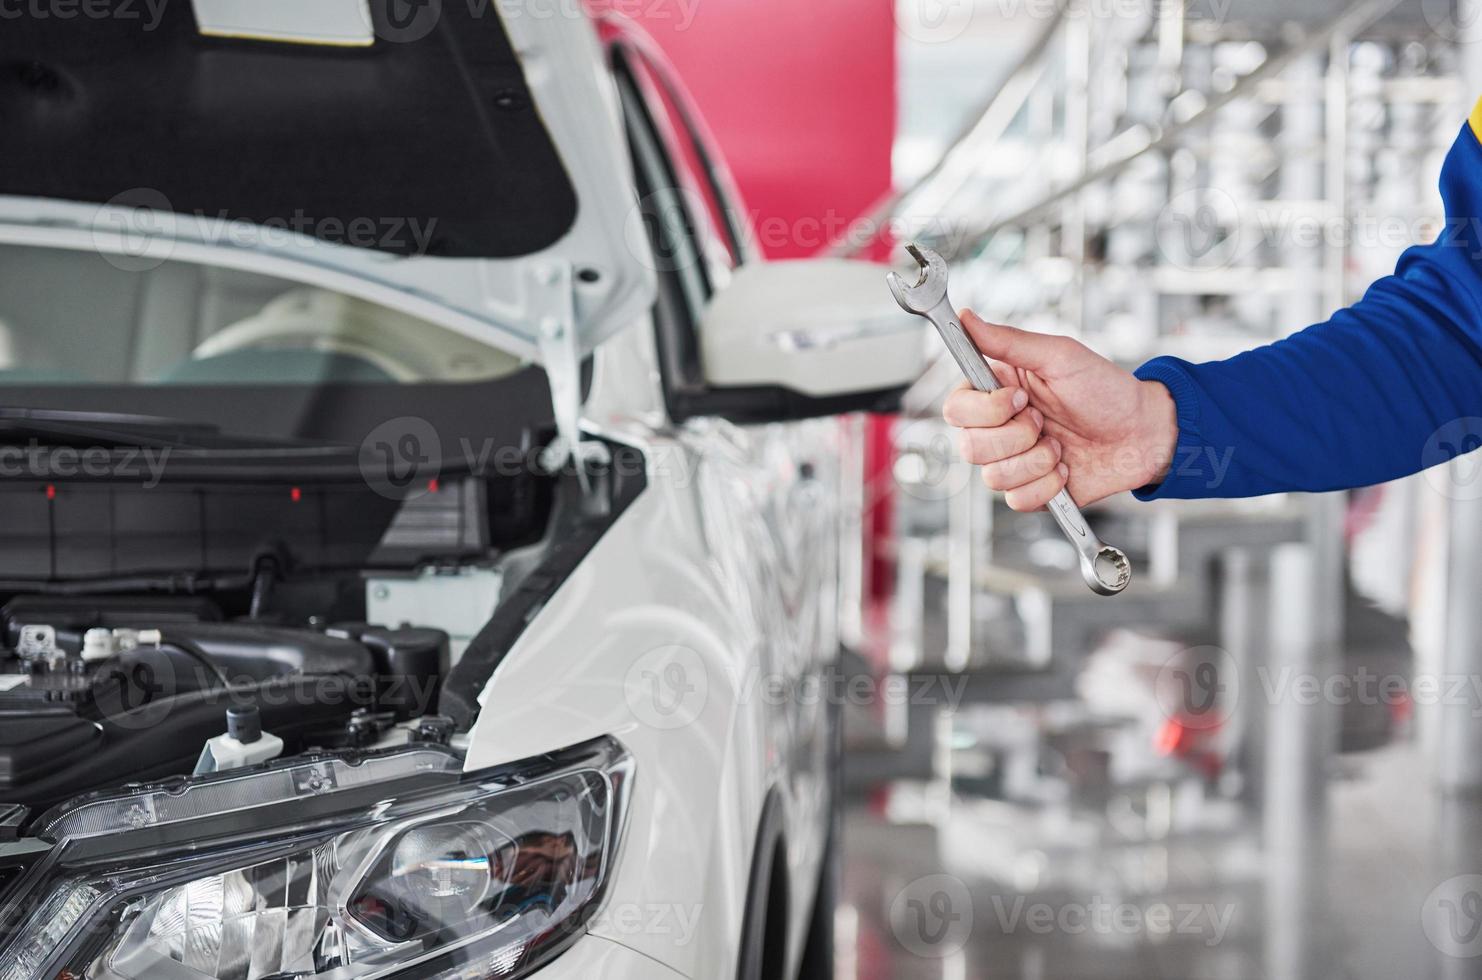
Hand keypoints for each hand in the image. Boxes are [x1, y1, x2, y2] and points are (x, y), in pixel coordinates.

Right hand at [942, 311, 1178, 510]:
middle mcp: (997, 428)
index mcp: (996, 392)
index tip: (1020, 398)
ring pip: (992, 477)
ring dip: (1036, 461)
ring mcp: (1012, 461)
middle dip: (1016, 437)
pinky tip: (1064, 469)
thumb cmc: (1105, 389)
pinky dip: (1046, 486)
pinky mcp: (1029, 489)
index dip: (984, 410)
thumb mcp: (1059, 356)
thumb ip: (1008, 341)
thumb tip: (967, 318)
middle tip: (1045, 421)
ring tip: (1060, 446)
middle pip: (969, 447)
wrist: (1143, 433)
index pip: (955, 409)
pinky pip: (1016, 500)